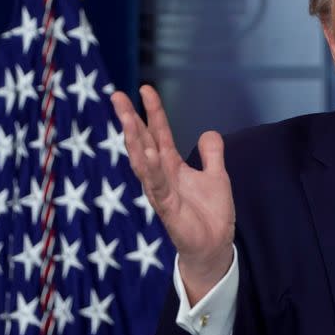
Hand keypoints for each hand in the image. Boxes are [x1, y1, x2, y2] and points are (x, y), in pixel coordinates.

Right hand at [111, 85, 234, 303]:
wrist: (214, 246)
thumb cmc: (210, 214)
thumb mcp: (216, 176)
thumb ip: (212, 154)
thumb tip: (209, 132)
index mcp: (171, 166)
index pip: (159, 133)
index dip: (153, 111)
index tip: (145, 89)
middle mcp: (161, 177)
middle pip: (142, 143)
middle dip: (130, 120)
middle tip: (117, 96)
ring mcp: (161, 192)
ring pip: (143, 163)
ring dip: (135, 141)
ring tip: (128, 119)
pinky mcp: (167, 209)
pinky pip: (157, 186)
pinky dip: (152, 169)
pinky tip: (148, 152)